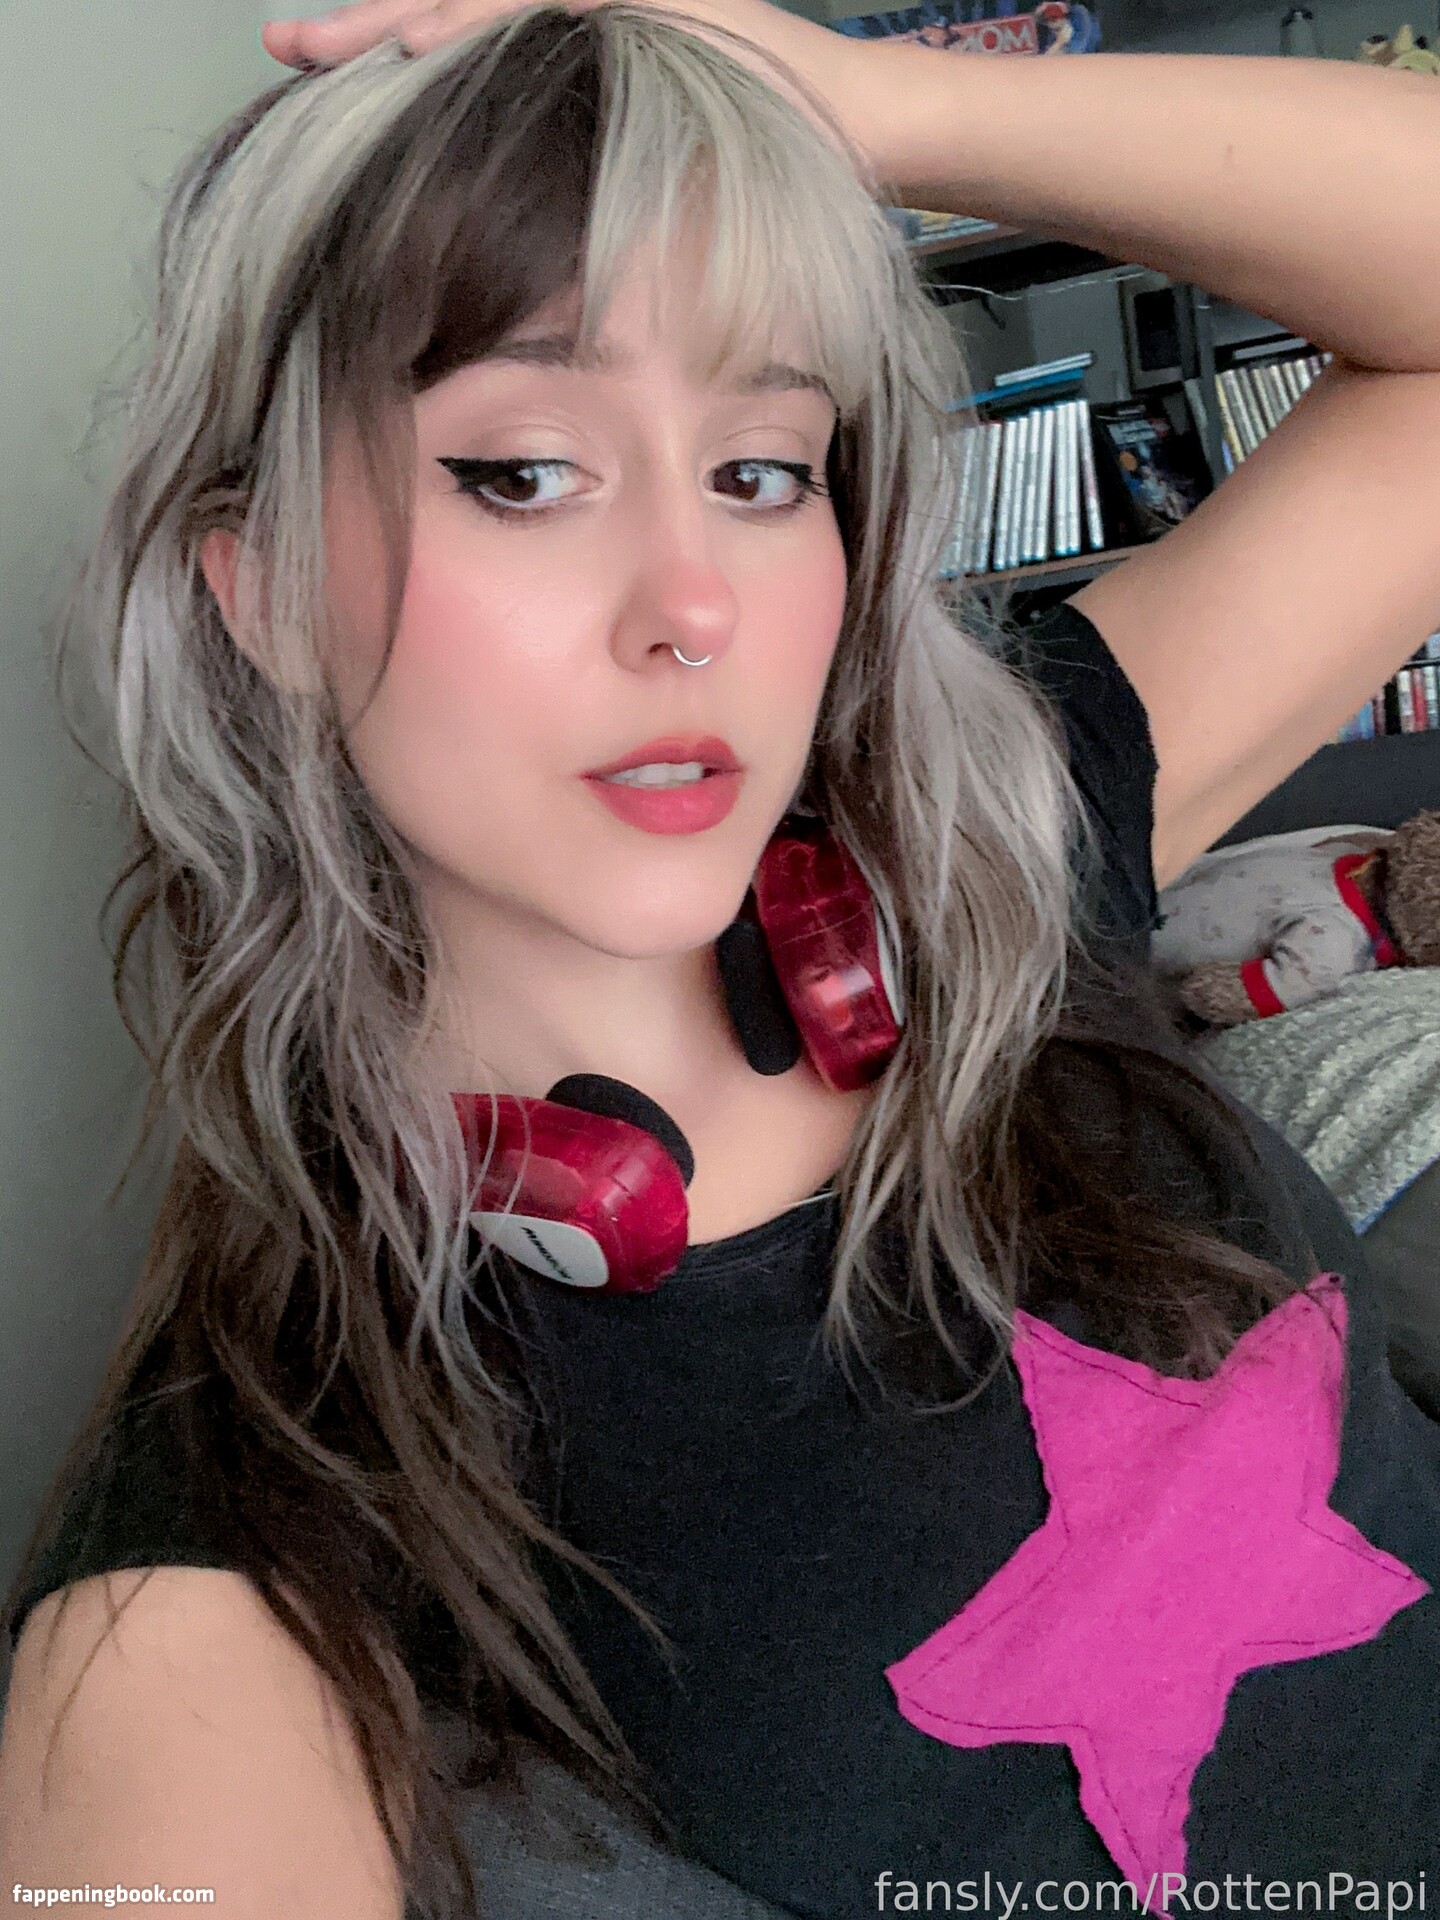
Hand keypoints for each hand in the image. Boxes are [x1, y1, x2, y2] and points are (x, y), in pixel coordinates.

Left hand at [261, 0, 878, 161]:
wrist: (862, 128)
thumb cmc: (762, 172)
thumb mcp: (653, 190)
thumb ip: (585, 201)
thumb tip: (519, 255)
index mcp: (572, 61)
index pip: (461, 48)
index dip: (383, 61)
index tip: (310, 82)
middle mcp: (582, 19)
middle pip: (450, 13)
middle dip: (361, 31)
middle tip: (281, 48)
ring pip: (484, 0)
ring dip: (403, 20)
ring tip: (331, 47)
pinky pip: (550, 2)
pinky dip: (481, 20)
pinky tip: (423, 42)